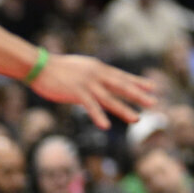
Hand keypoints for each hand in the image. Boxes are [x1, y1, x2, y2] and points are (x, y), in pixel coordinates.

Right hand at [30, 54, 156, 129]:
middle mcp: (96, 75)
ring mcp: (87, 84)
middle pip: (121, 86)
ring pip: (110, 99)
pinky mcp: (76, 92)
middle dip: (138, 95)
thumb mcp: (81, 68)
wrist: (39, 66)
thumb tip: (103, 81)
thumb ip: (94, 75)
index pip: (122, 76)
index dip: (138, 82)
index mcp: (98, 68)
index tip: (153, 87)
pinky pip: (90, 106)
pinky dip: (98, 116)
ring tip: (137, 119)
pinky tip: (105, 126)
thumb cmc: (58, 68)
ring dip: (124, 109)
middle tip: (154, 102)